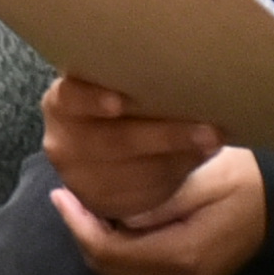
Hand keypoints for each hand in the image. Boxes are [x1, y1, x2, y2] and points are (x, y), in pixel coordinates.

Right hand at [38, 72, 225, 228]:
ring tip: (212, 143)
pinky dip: (175, 176)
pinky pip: (142, 193)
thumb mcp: (116, 81)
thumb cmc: (120, 97)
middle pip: (113, 141)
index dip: (92, 100)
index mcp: (61, 103)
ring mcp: (79, 177)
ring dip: (178, 159)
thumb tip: (186, 72)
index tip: (119, 103)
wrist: (107, 141)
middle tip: (209, 130)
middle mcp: (63, 142)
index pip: (70, 99)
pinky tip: (197, 159)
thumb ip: (134, 77)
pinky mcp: (102, 202)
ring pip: (133, 173)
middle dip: (164, 136)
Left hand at [51, 143, 265, 274]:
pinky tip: (113, 224)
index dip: (79, 225)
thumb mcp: (201, 177)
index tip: (61, 195)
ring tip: (83, 209)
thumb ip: (156, 201)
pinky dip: (118, 252)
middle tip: (67, 200)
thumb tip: (116, 217)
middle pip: (111, 269)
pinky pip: (139, 274)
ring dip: (98, 245)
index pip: (110, 251)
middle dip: (82, 235)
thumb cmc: (246, 179)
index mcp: (182, 256)